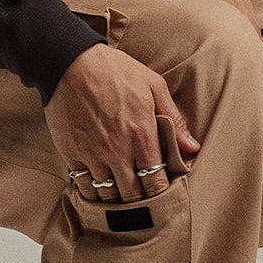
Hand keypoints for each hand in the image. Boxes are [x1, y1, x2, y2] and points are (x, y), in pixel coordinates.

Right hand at [47, 43, 196, 201]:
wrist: (69, 62)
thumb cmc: (115, 70)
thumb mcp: (153, 85)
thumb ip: (174, 121)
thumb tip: (193, 148)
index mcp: (142, 135)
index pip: (156, 181)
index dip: (161, 193)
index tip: (162, 192)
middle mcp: (117, 151)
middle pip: (133, 195)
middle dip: (141, 200)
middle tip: (144, 199)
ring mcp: (92, 155)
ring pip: (108, 195)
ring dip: (117, 199)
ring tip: (123, 197)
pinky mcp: (72, 154)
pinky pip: (84, 186)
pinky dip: (92, 192)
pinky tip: (99, 189)